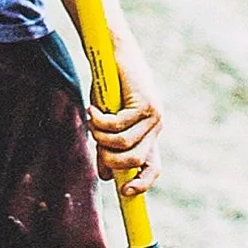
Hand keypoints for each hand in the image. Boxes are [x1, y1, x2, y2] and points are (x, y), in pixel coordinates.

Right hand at [89, 50, 162, 196]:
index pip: (153, 167)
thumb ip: (107, 147)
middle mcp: (155, 128)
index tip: (125, 193)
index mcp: (148, 135)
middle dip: (108, 158)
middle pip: (133, 161)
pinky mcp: (145, 104)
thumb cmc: (110, 88)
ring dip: (100, 137)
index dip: (142, 184)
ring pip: (123, 145)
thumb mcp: (106, 123)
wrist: (115, 54)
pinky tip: (92, 109)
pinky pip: (117, 125)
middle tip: (95, 141)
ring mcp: (153, 116)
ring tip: (92, 121)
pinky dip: (99, 121)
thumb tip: (105, 177)